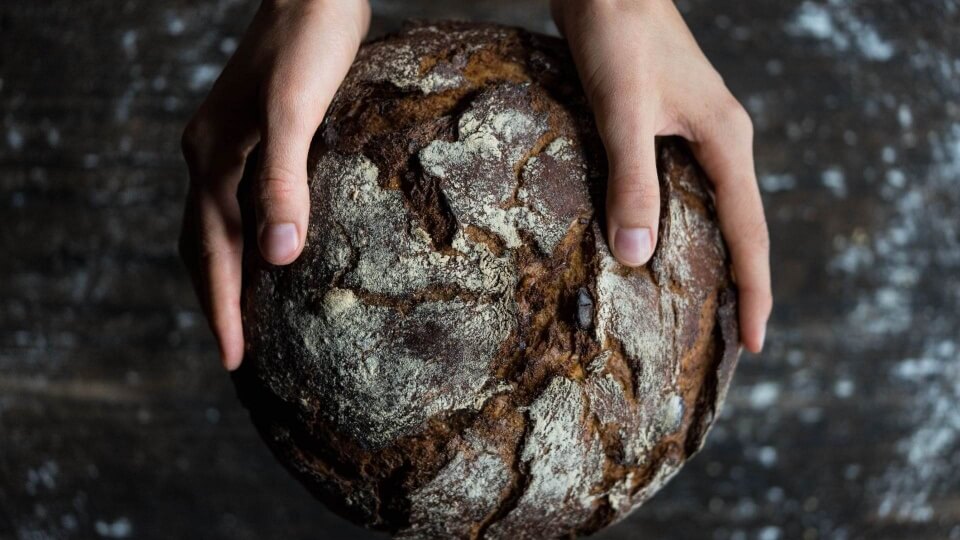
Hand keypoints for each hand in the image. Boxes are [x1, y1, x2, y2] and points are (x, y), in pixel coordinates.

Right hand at [179, 0, 370, 369]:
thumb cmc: (309, 44)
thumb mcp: (295, 111)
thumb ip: (282, 179)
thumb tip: (277, 257)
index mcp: (212, 158)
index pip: (211, 252)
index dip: (222, 309)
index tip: (233, 360)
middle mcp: (210, 157)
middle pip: (203, 246)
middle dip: (217, 302)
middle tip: (235, 355)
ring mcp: (229, 146)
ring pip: (218, 227)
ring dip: (228, 275)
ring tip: (247, 318)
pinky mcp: (256, 138)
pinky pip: (241, 204)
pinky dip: (249, 239)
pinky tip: (275, 251)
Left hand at [551, 0, 771, 352]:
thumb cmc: (619, 35)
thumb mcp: (624, 112)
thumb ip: (632, 181)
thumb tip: (637, 256)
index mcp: (725, 141)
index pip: (750, 234)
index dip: (755, 292)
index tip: (756, 344)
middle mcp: (719, 141)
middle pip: (739, 227)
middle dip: (739, 284)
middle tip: (730, 340)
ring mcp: (694, 133)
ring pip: (710, 209)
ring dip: (707, 257)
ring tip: (698, 306)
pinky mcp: (664, 126)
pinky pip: (681, 189)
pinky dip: (675, 224)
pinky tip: (654, 243)